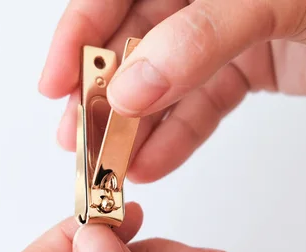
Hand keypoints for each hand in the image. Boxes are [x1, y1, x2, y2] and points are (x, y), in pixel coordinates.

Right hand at [40, 0, 305, 182]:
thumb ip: (198, 40)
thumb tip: (130, 87)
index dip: (78, 37)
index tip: (54, 86)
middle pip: (133, 46)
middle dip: (102, 96)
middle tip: (79, 141)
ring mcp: (226, 32)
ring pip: (164, 83)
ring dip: (136, 126)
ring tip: (111, 165)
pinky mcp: (250, 68)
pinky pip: (203, 106)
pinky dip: (179, 137)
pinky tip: (153, 164)